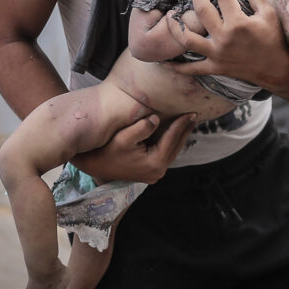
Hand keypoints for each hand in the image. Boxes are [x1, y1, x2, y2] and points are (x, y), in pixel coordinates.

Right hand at [71, 113, 197, 183]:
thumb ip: (142, 128)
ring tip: (188, 124)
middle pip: (175, 147)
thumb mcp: (123, 137)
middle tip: (194, 116)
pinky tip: (173, 135)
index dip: (182, 124)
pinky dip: (170, 144)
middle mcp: (157, 172)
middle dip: (185, 131)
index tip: (191, 113)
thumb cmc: (106, 150)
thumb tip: (157, 119)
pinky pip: (165, 156)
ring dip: (179, 138)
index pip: (172, 139)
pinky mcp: (149, 173)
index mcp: (154, 163)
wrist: (94, 166)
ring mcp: (154, 174)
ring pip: (171, 152)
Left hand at [164, 0, 288, 94]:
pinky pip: (192, 69)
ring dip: (176, 27)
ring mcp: (217, 54)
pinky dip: (178, 67)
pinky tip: (166, 61)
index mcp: (238, 23)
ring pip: (188, 39)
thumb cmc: (274, 40)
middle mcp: (223, 38)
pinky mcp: (215, 68)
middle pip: (201, 11)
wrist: (278, 70)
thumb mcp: (269, 14)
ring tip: (170, 16)